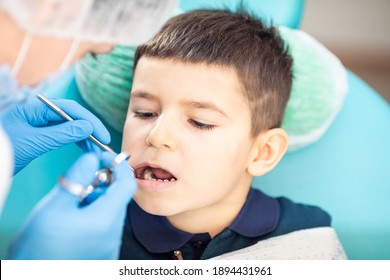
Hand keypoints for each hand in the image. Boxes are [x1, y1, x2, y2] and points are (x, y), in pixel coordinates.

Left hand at [1, 96, 110, 173]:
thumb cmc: (2, 151)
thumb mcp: (34, 142)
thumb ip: (62, 134)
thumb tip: (87, 128)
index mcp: (35, 107)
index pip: (70, 109)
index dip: (89, 121)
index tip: (102, 136)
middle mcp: (39, 111)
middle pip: (71, 116)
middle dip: (88, 129)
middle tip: (102, 144)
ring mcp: (39, 122)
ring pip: (68, 125)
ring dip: (83, 137)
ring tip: (94, 150)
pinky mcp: (39, 133)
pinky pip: (62, 133)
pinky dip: (74, 141)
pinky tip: (83, 148)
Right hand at [7, 152, 135, 259]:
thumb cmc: (37, 249)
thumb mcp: (53, 207)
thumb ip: (75, 179)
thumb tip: (91, 158)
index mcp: (105, 220)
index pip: (127, 184)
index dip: (118, 166)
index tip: (104, 158)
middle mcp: (112, 236)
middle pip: (117, 198)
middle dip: (100, 186)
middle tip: (78, 186)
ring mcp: (109, 248)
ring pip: (110, 212)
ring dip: (95, 202)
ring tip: (70, 208)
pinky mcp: (103, 256)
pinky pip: (105, 228)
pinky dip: (93, 218)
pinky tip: (73, 223)